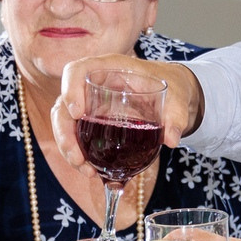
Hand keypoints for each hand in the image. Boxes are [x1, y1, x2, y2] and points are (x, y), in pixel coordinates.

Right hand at [48, 53, 202, 170]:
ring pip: (65, 123)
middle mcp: (93, 85)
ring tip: (85, 170)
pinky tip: (92, 171)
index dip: (70, 89)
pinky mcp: (92, 122)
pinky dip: (80, 155)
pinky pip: (77, 137)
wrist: (172, 95)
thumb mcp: (177, 98)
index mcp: (110, 68)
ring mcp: (89, 104)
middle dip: (64, 133)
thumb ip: (176, 116)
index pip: (77, 70)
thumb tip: (172, 139)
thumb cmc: (171, 86)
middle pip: (63, 104)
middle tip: (77, 158)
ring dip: (69, 148)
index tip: (77, 113)